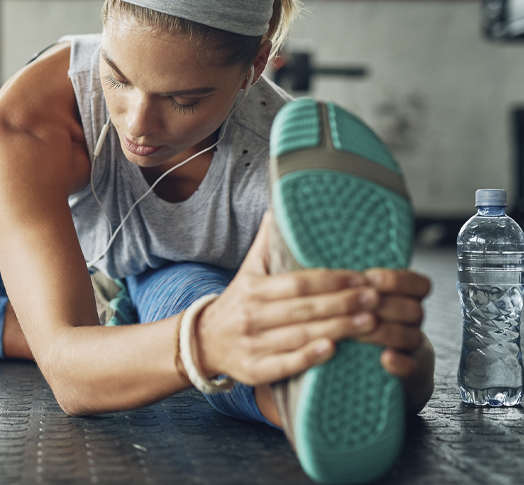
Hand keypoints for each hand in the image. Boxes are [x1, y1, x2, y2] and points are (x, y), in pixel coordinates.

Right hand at [195, 212, 382, 385]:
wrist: (202, 342)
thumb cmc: (237, 304)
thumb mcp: (248, 271)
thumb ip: (267, 243)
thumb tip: (280, 208)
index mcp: (252, 289)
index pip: (297, 283)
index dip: (330, 280)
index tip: (360, 277)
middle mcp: (251, 316)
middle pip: (303, 309)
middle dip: (343, 303)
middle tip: (375, 298)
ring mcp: (252, 345)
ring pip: (300, 336)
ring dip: (338, 329)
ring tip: (370, 322)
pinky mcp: (254, 371)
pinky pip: (285, 365)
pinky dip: (309, 357)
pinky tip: (333, 350)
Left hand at [358, 268, 429, 372]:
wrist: (370, 372)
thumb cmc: (354, 326)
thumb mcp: (354, 304)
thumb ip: (348, 289)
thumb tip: (323, 271)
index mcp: (403, 300)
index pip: (418, 284)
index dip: (397, 280)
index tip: (370, 278)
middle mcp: (412, 323)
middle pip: (413, 309)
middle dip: (384, 306)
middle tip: (356, 308)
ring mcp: (412, 349)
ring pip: (412, 336)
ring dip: (384, 332)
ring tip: (356, 333)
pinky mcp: (409, 375)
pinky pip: (412, 368)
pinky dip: (399, 363)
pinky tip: (384, 357)